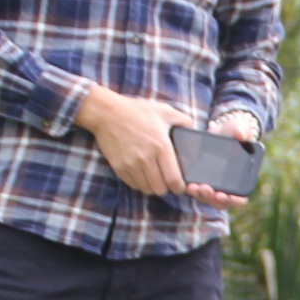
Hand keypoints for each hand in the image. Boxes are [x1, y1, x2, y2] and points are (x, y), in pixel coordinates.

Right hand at [75, 85, 197, 198]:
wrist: (106, 112)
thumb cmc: (136, 110)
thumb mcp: (164, 110)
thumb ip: (183, 120)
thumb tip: (194, 130)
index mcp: (161, 146)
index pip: (174, 180)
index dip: (179, 187)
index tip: (179, 185)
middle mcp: (146, 158)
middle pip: (160, 189)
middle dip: (166, 187)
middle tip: (166, 180)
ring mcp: (131, 164)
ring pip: (146, 189)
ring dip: (152, 186)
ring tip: (154, 178)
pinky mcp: (119, 166)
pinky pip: (133, 184)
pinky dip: (139, 183)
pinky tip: (141, 174)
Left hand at [186, 110, 260, 210]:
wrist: (218, 130)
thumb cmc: (233, 131)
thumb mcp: (240, 128)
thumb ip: (243, 131)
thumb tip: (241, 134)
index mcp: (242, 180)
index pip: (240, 199)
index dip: (233, 200)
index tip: (223, 195)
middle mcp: (228, 187)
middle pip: (220, 201)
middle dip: (211, 197)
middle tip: (205, 189)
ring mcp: (214, 185)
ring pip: (207, 198)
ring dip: (200, 195)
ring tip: (193, 187)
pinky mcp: (201, 180)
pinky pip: (197, 190)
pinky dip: (192, 189)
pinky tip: (187, 183)